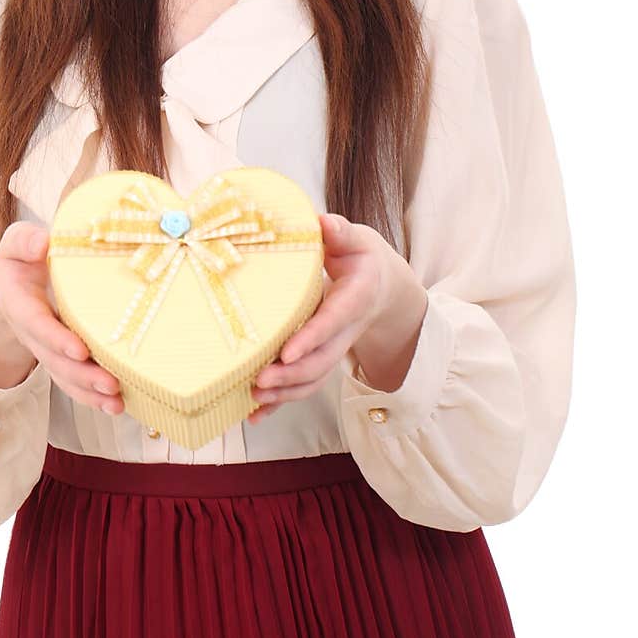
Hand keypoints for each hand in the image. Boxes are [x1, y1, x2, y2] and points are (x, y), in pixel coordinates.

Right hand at [0, 223, 124, 414]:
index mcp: (20, 303)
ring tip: (117, 403)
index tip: (79, 350)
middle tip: (110, 384)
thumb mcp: (17, 242)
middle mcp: (32, 332)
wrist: (16, 280)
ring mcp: (47, 348)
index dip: (56, 339)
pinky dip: (93, 396)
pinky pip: (75, 381)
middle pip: (54, 359)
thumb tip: (43, 243)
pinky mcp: (63, 356)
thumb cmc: (23, 257)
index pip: (36, 324)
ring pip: (65, 376)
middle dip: (81, 375)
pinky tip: (117, 406)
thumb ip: (25, 241)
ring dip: (90, 392)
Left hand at [248, 213, 427, 423]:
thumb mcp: (359, 240)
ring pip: (313, 379)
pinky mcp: (320, 357)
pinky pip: (303, 385)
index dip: (311, 338)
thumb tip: (322, 222)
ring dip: (285, 394)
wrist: (384, 289)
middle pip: (321, 361)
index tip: (287, 352)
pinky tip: (253, 415)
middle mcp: (345, 330)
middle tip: (260, 382)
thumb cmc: (364, 259)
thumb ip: (341, 233)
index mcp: (354, 299)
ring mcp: (334, 348)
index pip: (332, 321)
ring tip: (254, 397)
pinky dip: (280, 404)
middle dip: (291, 376)